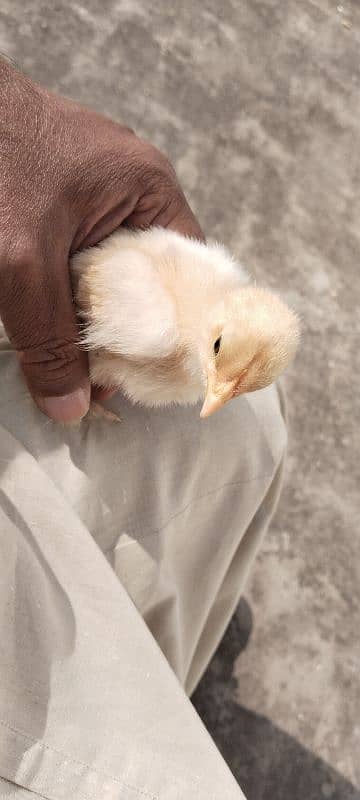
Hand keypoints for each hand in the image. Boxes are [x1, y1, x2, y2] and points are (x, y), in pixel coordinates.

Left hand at [0, 60, 202, 421]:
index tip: (160, 375)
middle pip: (151, 280)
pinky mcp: (66, 197)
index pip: (190, 273)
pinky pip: (83, 258)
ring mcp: (99, 190)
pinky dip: (70, 293)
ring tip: (83, 364)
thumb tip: (71, 408)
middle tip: (110, 381)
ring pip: (112, 273)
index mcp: (150, 190)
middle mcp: (134, 189)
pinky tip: (56, 325)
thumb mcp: (23, 264)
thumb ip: (49, 339)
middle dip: (130, 332)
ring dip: (96, 316)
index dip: (180, 329)